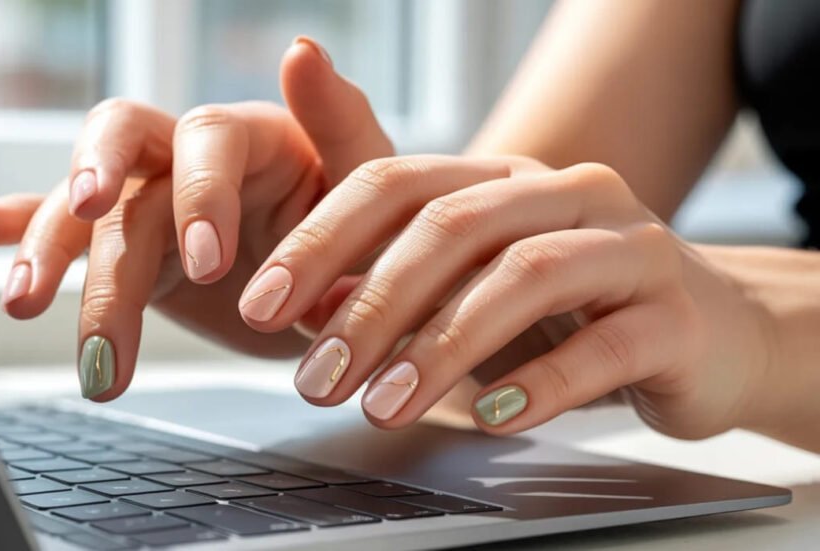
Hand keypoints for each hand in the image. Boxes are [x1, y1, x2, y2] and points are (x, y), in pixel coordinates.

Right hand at [0, 37, 392, 400]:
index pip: (208, 140)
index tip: (206, 264)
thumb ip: (342, 124)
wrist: (338, 291)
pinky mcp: (125, 244)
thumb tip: (302, 49)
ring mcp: (149, 198)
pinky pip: (62, 228)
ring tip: (24, 301)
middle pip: (123, 152)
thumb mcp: (368, 184)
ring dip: (50, 249)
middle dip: (94, 181)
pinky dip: (16, 229)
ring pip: (83, 209)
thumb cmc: (361, 231)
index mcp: (253, 135)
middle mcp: (189, 157)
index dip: (200, 193)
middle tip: (83, 220)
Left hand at [245, 155, 773, 439]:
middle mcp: (565, 193)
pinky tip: (490, 418)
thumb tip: (301, 301)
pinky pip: (602, 346)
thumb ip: (389, 276)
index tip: (259, 302)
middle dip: (371, 304)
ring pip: (522, 276)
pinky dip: (538, 382)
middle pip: (451, 225)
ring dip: (441, 346)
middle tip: (318, 375)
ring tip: (385, 406)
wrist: (707, 331)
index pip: (394, 182)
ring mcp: (627, 246)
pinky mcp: (675, 314)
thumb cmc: (568, 310)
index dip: (319, 239)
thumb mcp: (469, 284)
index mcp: (501, 175)